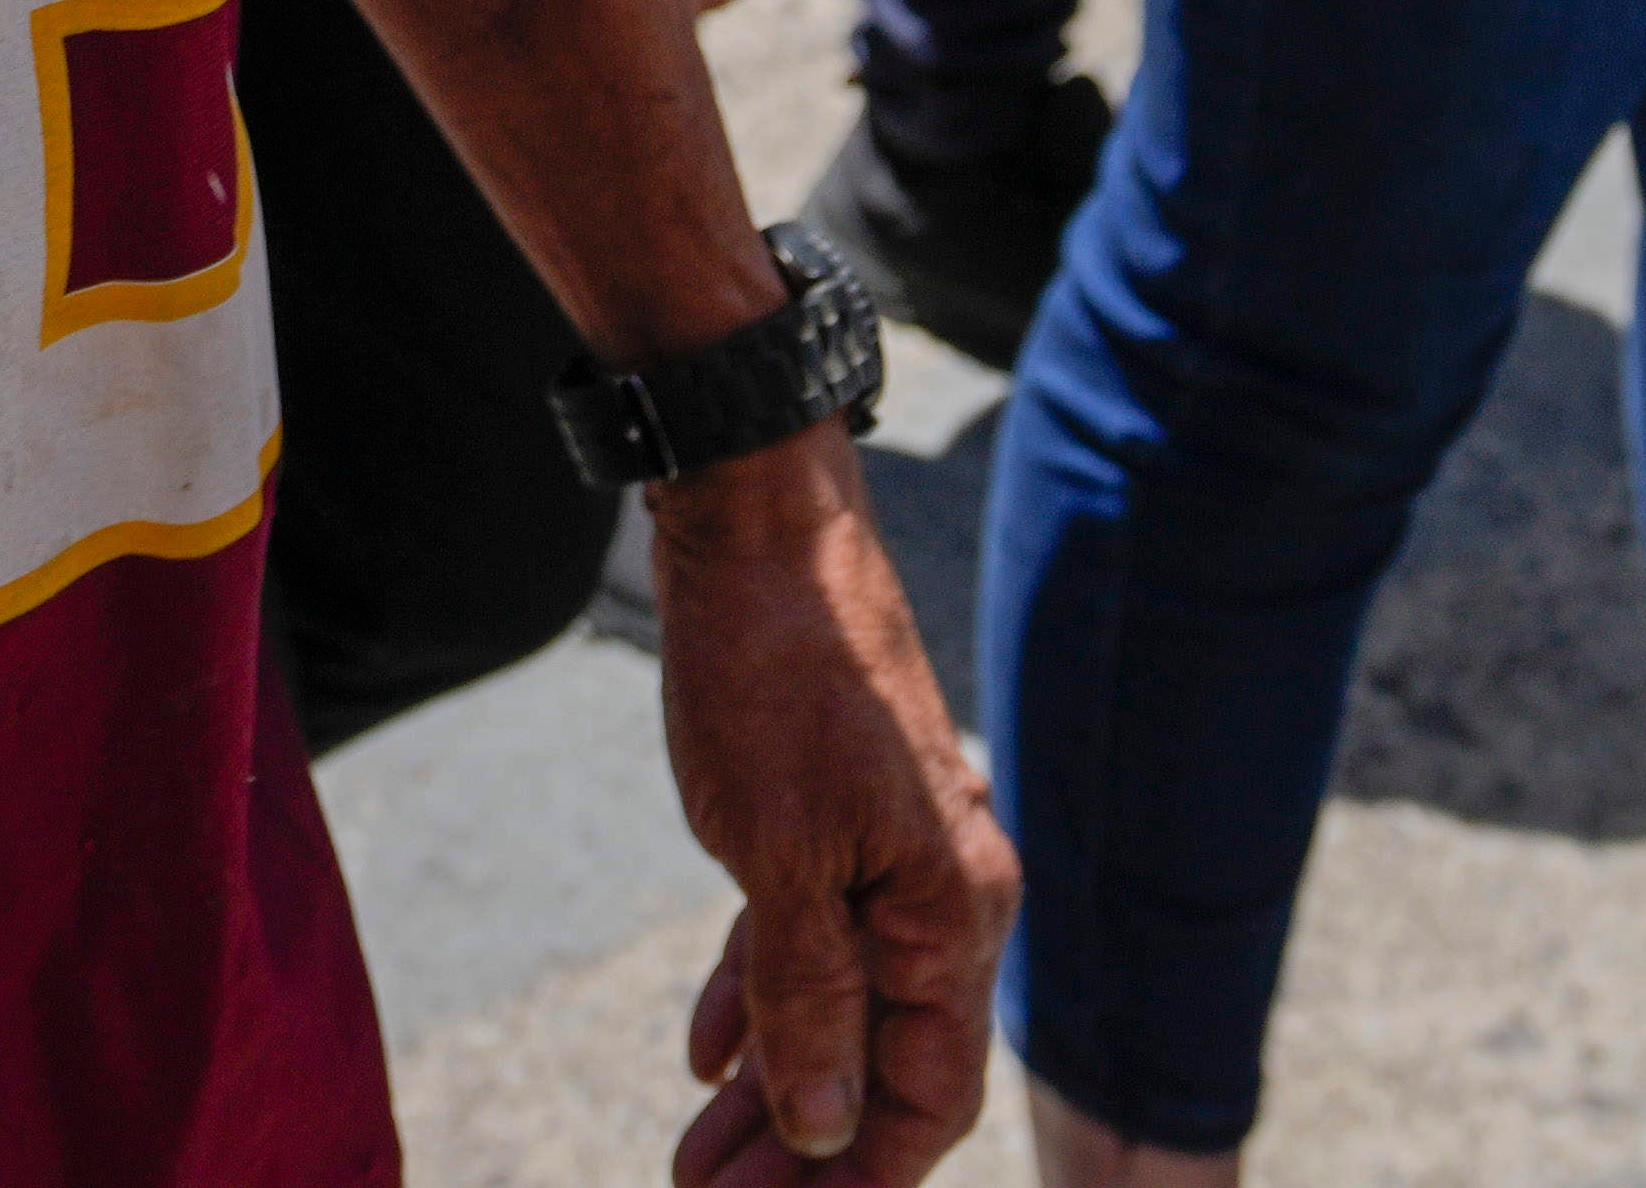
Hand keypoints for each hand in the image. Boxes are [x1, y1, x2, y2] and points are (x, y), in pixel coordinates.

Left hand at [646, 440, 1008, 1178]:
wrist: (752, 523)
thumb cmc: (774, 680)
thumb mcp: (779, 861)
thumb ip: (812, 1000)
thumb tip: (827, 1126)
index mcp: (953, 913)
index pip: (929, 1094)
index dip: (860, 1175)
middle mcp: (939, 895)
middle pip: (882, 1066)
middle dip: (803, 1149)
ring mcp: (886, 856)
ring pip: (838, 1008)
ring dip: (772, 1091)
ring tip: (692, 1166)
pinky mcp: (831, 820)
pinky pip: (807, 941)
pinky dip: (761, 1000)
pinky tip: (706, 1059)